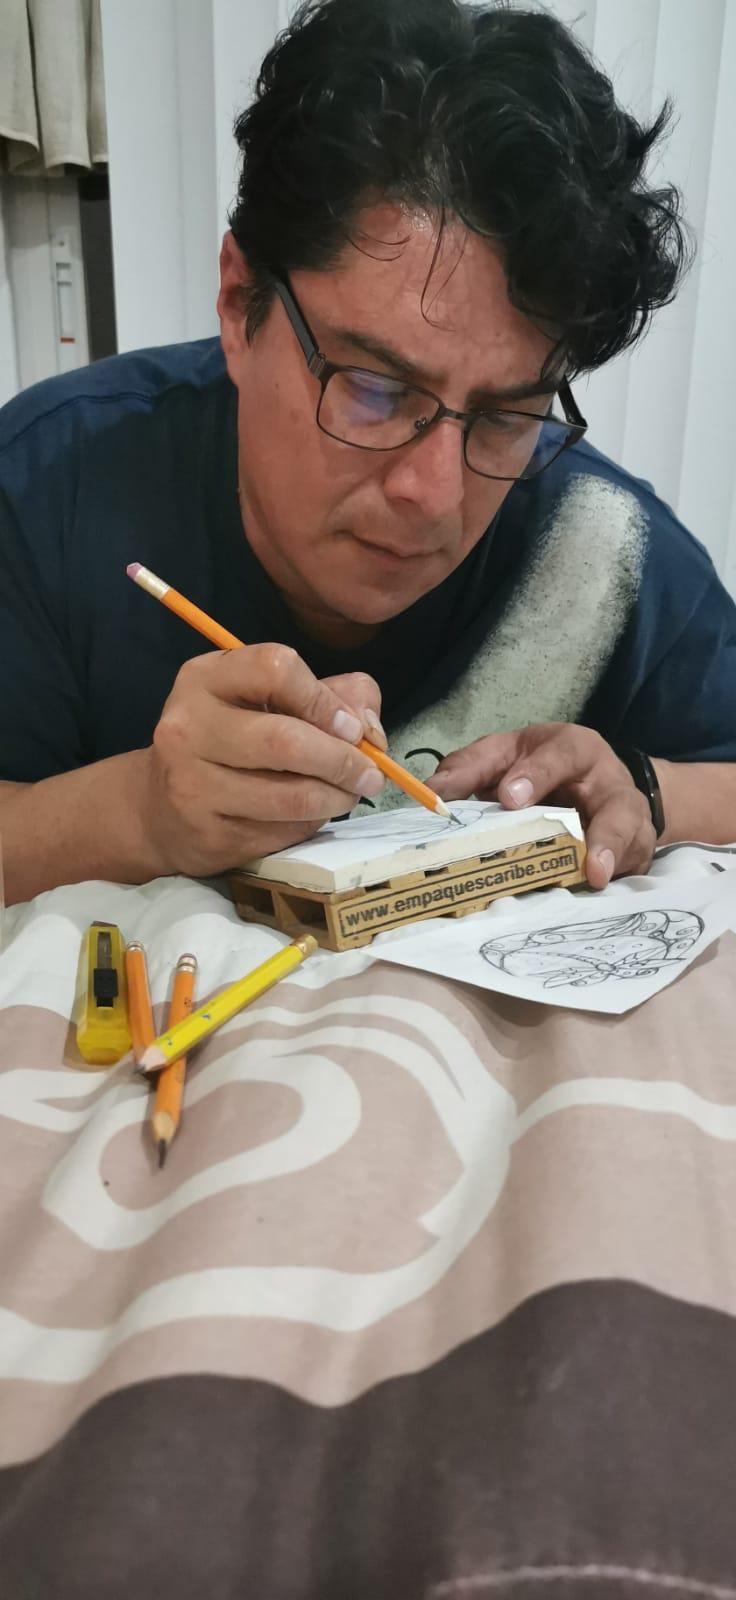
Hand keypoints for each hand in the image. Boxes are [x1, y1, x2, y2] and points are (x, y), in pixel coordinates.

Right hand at [143, 646, 386, 875]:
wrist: (159, 808)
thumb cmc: (231, 742)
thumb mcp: (271, 700)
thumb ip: (334, 694)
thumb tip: (369, 727)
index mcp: (205, 678)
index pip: (275, 668)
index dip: (324, 699)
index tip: (350, 726)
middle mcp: (188, 726)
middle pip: (286, 740)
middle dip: (342, 760)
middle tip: (370, 773)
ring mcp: (191, 784)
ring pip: (290, 795)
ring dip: (336, 798)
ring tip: (349, 794)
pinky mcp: (206, 833)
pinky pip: (281, 831)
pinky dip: (310, 823)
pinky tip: (310, 814)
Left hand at [429, 722, 655, 887]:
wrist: (596, 782)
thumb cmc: (540, 767)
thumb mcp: (507, 754)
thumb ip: (472, 768)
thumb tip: (432, 791)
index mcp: (574, 750)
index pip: (559, 756)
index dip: (535, 776)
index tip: (509, 798)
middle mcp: (609, 783)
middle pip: (615, 804)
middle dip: (600, 831)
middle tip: (582, 859)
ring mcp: (629, 820)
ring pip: (633, 837)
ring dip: (615, 858)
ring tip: (597, 878)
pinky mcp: (635, 851)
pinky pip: (631, 867)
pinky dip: (617, 880)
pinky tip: (598, 892)